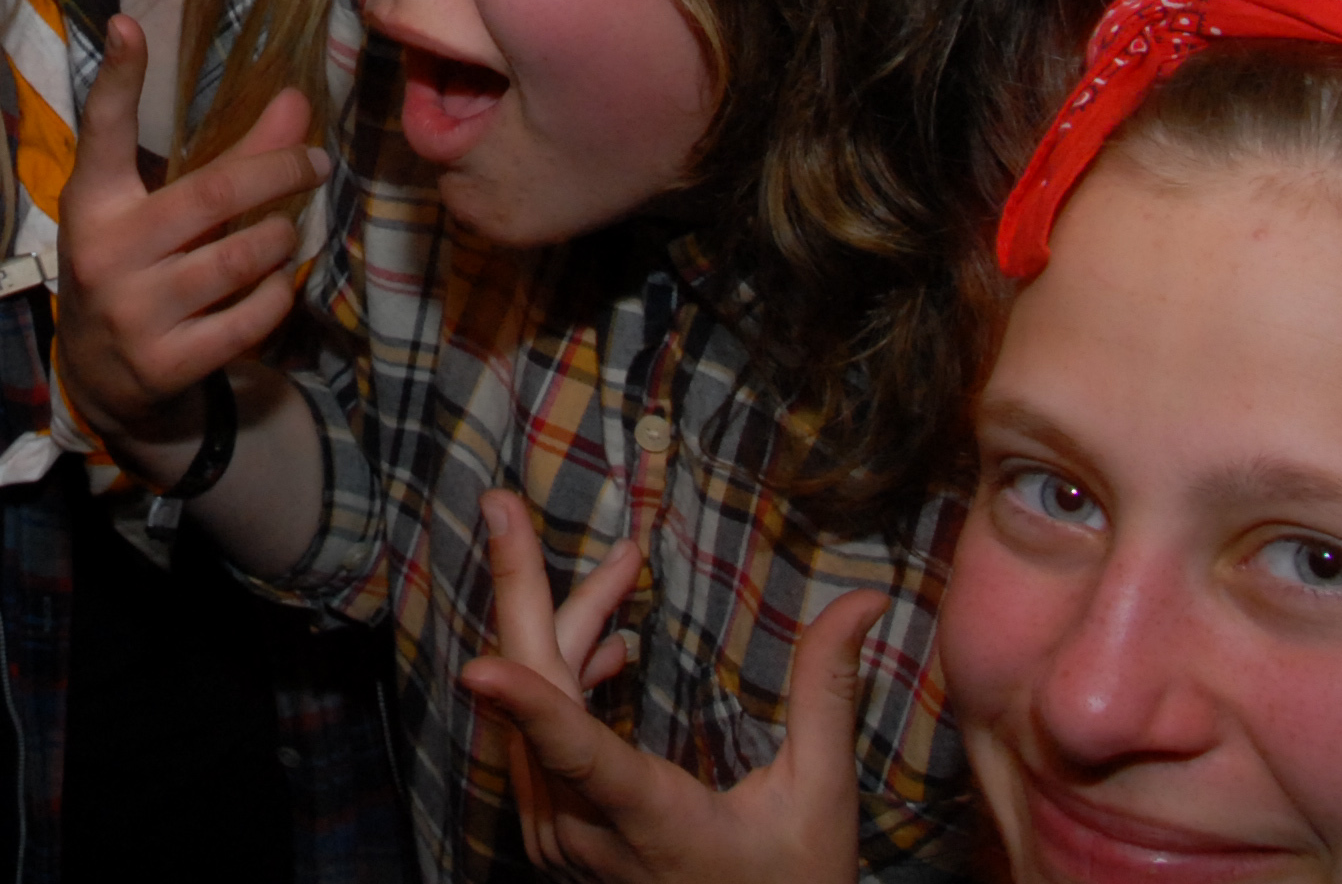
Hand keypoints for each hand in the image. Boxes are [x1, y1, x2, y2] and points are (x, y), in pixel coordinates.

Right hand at [52, 17, 320, 491]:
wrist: (104, 381)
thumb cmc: (138, 268)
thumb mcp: (160, 210)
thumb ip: (229, 156)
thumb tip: (297, 100)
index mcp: (93, 203)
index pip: (104, 132)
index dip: (118, 79)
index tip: (129, 25)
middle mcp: (105, 252)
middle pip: (214, 193)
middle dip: (279, 170)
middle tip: (316, 161)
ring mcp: (133, 312)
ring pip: (241, 257)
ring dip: (281, 238)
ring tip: (288, 231)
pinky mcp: (165, 363)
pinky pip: (250, 317)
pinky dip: (276, 293)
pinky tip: (274, 282)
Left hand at [457, 490, 883, 883]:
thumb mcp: (819, 799)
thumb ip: (828, 695)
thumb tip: (864, 599)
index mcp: (649, 821)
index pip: (579, 756)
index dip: (526, 706)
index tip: (476, 667)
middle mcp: (584, 830)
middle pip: (536, 693)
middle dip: (519, 587)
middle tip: (501, 505)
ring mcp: (560, 835)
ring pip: (537, 706)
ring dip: (562, 622)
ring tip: (618, 565)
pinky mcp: (556, 833)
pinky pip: (542, 738)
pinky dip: (562, 675)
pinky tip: (605, 645)